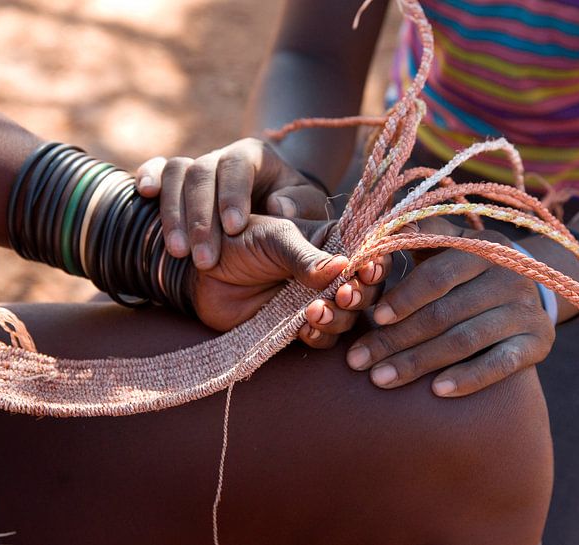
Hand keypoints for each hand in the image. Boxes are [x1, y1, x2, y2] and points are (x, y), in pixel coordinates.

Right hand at [136, 137, 329, 269]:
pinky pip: (158, 168)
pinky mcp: (177, 180)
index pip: (238, 165)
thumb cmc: (296, 210)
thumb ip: (303, 206)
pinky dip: (148, 176)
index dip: (233, 193)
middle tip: (205, 259)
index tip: (235, 228)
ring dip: (173, 213)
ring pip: (177, 173)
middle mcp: (222, 157)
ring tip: (178, 252)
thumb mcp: (310, 208)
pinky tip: (144, 195)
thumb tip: (280, 206)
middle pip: (202, 173)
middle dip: (201, 217)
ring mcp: (197, 167)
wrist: (276, 211)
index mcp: (255, 156)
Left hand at [187, 215, 388, 348]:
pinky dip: (319, 336)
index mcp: (330, 243)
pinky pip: (323, 339)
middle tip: (344, 295)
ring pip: (348, 318)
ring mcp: (316, 301)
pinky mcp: (298, 327)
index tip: (367, 270)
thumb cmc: (238, 242)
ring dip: (339, 318)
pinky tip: (304, 329)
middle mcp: (330, 274)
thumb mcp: (274, 240)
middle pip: (366, 290)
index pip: (368, 253)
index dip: (376, 264)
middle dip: (361, 295)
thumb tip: (344, 268)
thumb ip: (307, 257)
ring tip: (314, 311)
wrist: (202, 273)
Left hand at [345, 218, 554, 396]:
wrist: (529, 287)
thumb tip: (374, 238)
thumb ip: (414, 239)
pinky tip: (437, 391)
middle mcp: (508, 276)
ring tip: (381, 379)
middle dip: (396, 340)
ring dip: (419, 362)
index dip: (404, 298)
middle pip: (444, 313)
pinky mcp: (539, 341)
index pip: (437, 275)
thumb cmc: (467, 268)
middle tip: (359, 361)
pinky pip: (502, 364)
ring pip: (465, 340)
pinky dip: (469, 378)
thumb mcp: (446, 245)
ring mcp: (525, 310)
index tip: (374, 318)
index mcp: (481, 248)